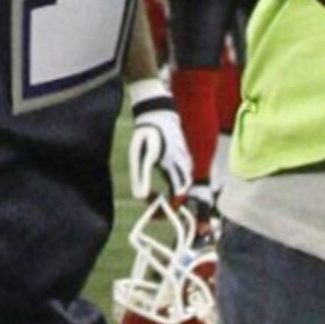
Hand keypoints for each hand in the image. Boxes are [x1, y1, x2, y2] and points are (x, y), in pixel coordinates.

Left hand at [127, 81, 193, 203]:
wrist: (156, 111)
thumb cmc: (145, 133)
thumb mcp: (138, 155)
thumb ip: (140, 176)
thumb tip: (140, 197)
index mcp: (171, 165)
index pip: (178, 195)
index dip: (170, 207)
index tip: (158, 212)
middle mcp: (182, 162)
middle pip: (183, 190)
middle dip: (173, 201)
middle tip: (159, 208)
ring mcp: (184, 156)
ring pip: (185, 180)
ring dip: (176, 190)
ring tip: (162, 196)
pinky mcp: (183, 152)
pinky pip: (185, 171)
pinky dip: (178, 180)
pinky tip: (167, 179)